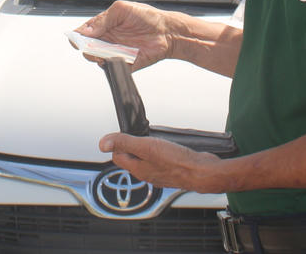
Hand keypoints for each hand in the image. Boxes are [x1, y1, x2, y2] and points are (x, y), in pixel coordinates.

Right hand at [76, 1, 174, 70]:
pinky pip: (113, 68)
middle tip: (90, 46)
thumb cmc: (147, 17)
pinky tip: (114, 59)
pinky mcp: (125, 64)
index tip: (76, 38)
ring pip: (97, 59)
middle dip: (86, 48)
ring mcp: (116, 52)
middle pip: (88, 47)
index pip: (85, 32)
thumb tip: (85, 31)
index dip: (78, 36)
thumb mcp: (122, 10)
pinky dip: (110, 65)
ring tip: (102, 53)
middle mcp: (108, 40)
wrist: (168, 31)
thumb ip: (102, 20)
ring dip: (96, 57)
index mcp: (105, 25)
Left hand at [98, 132, 225, 192]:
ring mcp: (161, 173)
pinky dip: (161, 152)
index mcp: (138, 169)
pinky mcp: (173, 170)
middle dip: (132, 145)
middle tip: (138, 133)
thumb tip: (102, 143)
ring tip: (153, 137)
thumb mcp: (146, 147)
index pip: (118, 157)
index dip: (118, 143)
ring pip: (147, 159)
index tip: (125, 133)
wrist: (203, 172)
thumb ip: (125, 143)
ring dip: (147, 147)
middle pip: (132, 158)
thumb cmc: (177, 162)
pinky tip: (168, 145)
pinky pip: (161, 160)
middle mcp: (148, 174)